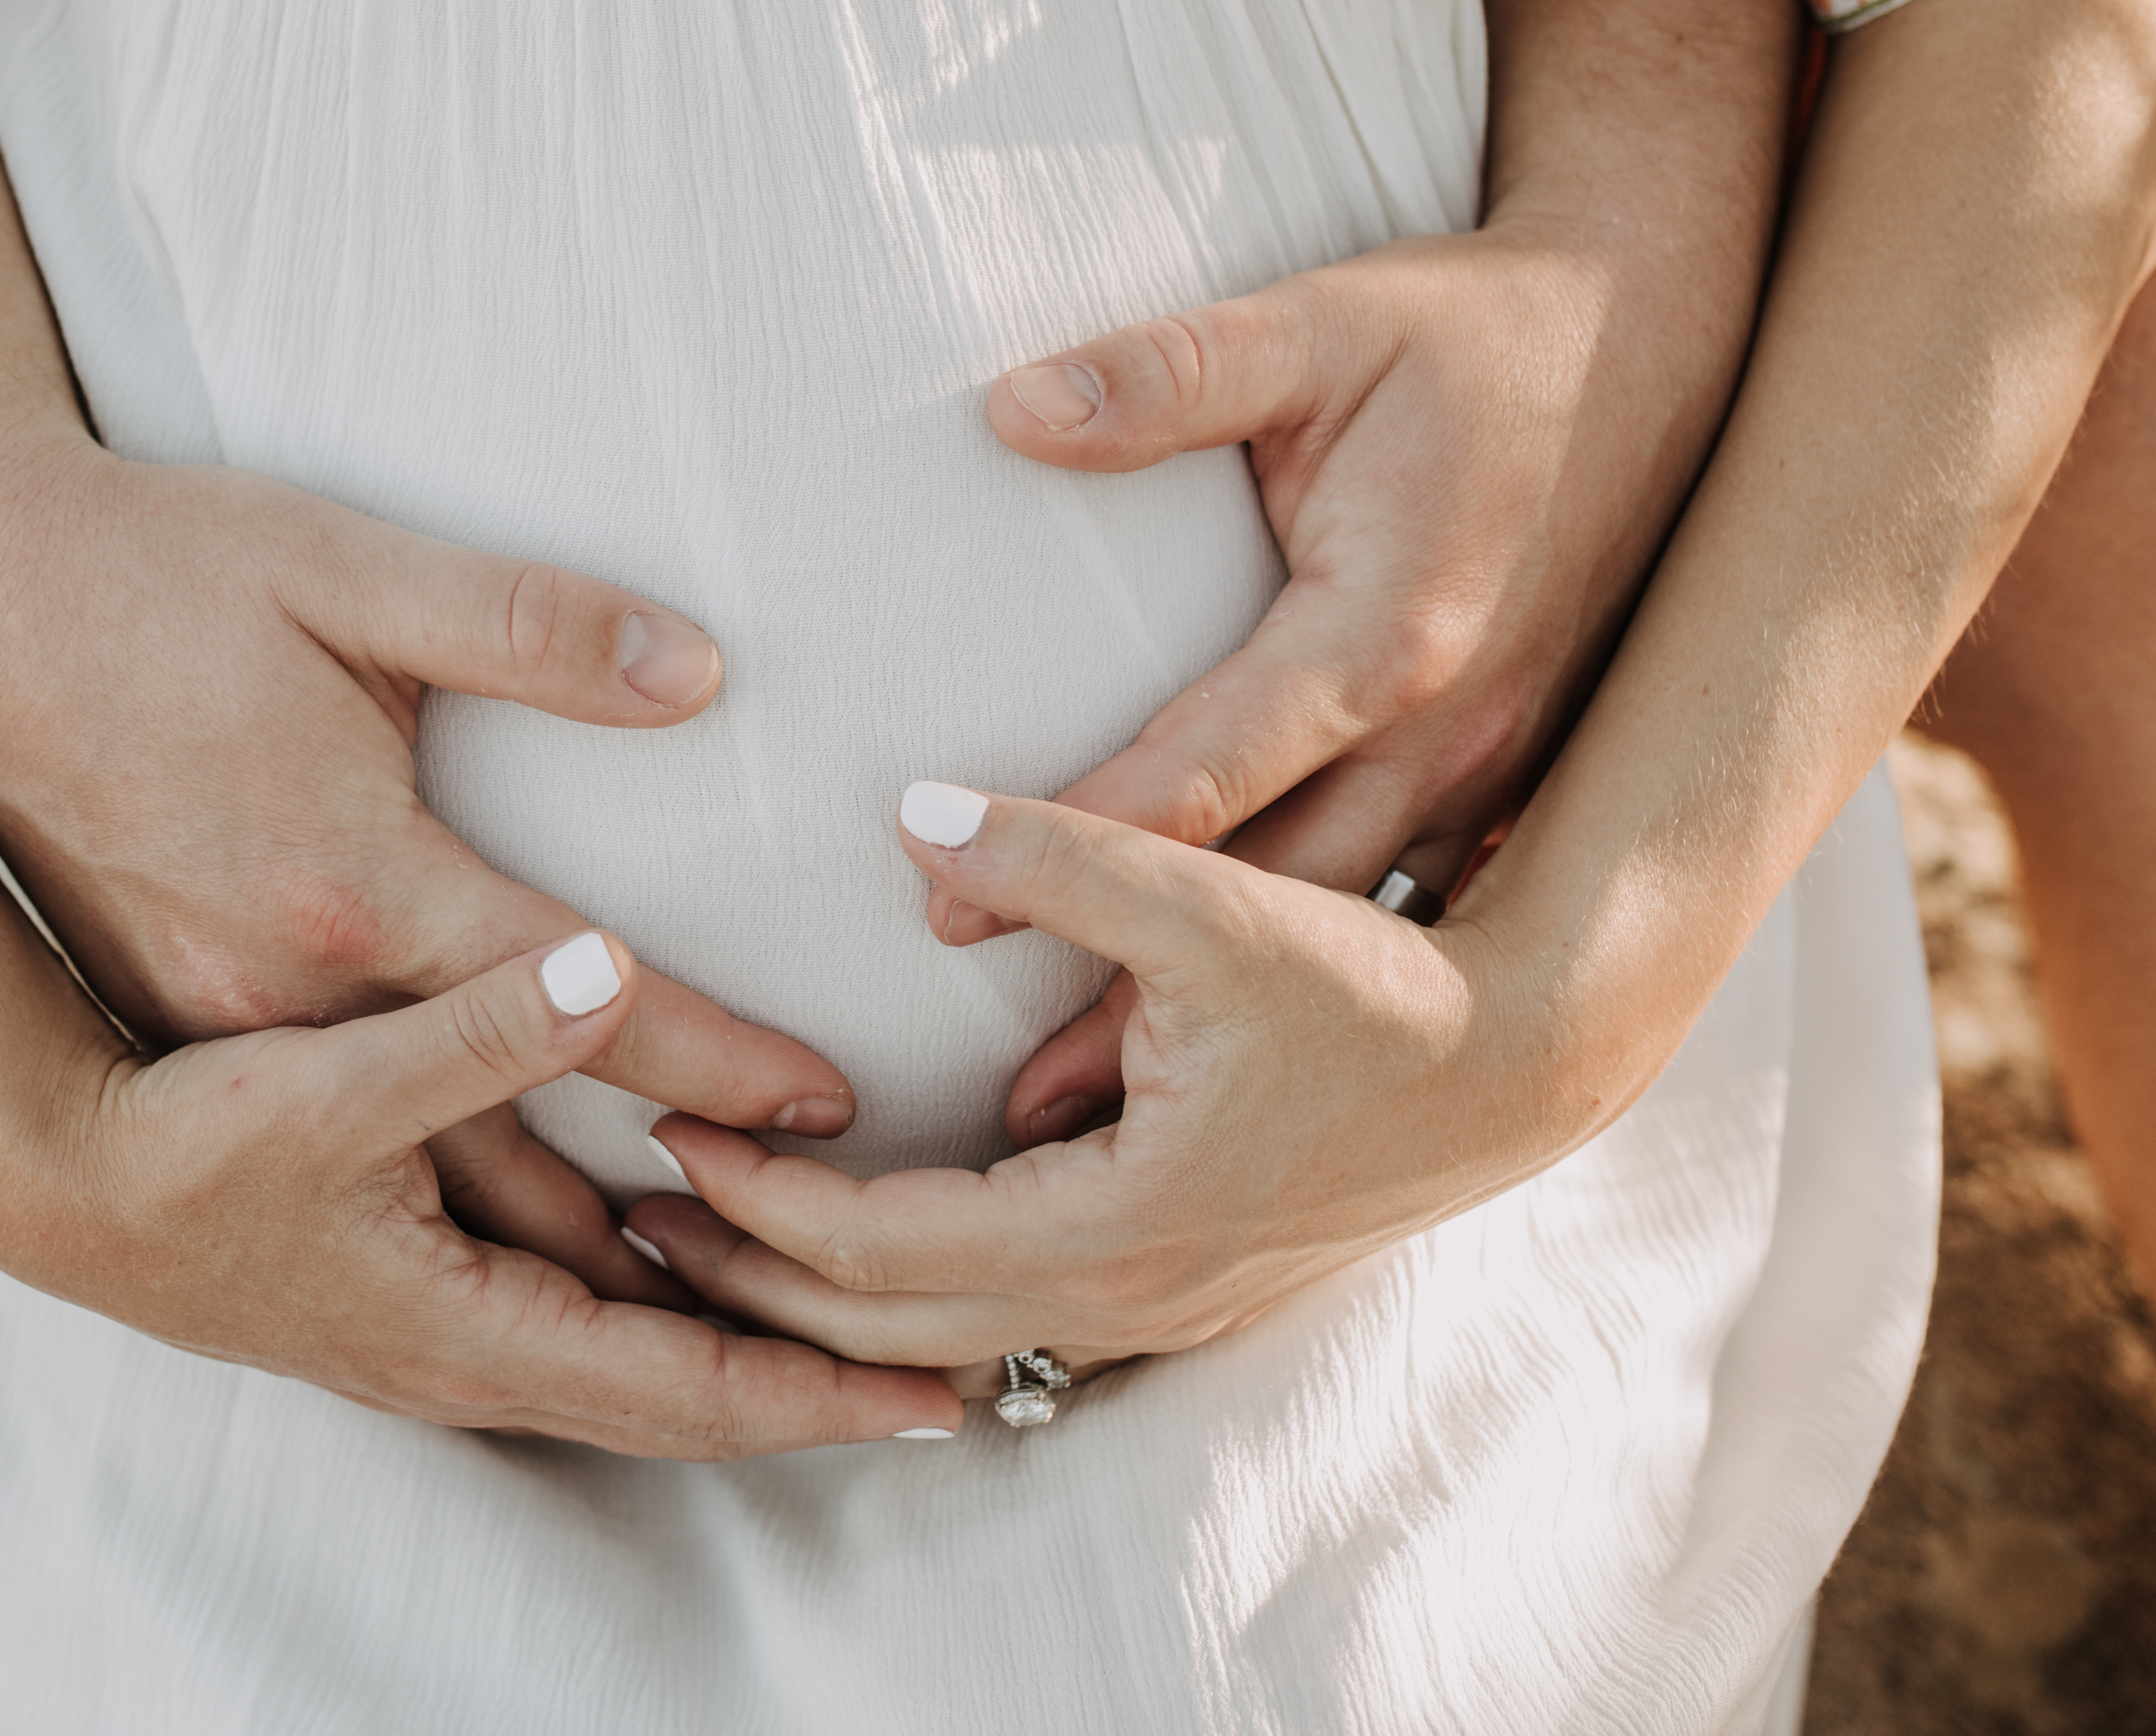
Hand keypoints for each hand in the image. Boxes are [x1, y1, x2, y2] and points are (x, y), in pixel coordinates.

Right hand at [0, 431, 857, 1300]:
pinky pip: (352, 1183)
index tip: (831, 1113)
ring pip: (425, 1216)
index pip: (585, 1011)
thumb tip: (694, 669)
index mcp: (345, 883)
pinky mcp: (184, 1032)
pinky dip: (459, 1246)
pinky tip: (538, 1272)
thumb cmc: (148, 570)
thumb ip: (528, 625)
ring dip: (570, 1291)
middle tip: (798, 1297)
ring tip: (711, 1337)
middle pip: (511, 1185)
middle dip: (667, 1272)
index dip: (721, 1067)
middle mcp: (282, 997)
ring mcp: (221, 1031)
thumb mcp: (342, 569)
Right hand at [0, 929, 964, 1454]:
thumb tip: (607, 978)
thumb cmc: (170, 1142)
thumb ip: (469, 1034)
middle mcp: (465, 1352)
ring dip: (739, 1344)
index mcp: (462, 1322)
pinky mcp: (415, 1284)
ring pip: (628, 1356)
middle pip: (676, 1395)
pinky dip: (658, 1298)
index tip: (929, 1388)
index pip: (680, 1385)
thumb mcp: (319, 1080)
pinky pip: (574, 1312)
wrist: (49, 1178)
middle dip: (808, 1386)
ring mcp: (439, 1330)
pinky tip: (702, 1245)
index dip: (810, 1389)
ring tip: (857, 1313)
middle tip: (943, 1367)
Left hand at [623, 786, 1608, 1369]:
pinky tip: (869, 1232)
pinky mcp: (1183, 1289)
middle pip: (883, 1331)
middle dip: (751, 1281)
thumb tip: (912, 815)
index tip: (659, 1140)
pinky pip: (1007, 1319)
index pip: (875, 1250)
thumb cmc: (1378, 982)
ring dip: (826, 1294)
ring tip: (718, 1232)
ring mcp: (1158, 1312)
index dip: (755, 1203)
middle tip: (631, 1219)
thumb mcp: (1214, 902)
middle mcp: (1124, 1299)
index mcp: (1111, 1227)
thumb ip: (1061, 855)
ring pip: (944, 1340)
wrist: (1524, 1060)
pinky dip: (914, 1292)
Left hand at [961, 220, 1747, 1142]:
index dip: (1061, 851)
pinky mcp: (1508, 781)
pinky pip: (1394, 912)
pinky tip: (1236, 1065)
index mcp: (1383, 636)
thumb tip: (1013, 408)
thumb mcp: (1325, 319)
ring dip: (1224, 1031)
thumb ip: (1171, 369)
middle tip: (1003, 1114)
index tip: (939, 916)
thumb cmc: (1474, 330)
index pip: (1196, 777)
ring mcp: (1490, 772)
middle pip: (1264, 907)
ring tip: (1086, 1130)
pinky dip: (1314, 995)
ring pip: (1333, 933)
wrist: (1669, 339)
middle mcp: (1444, 734)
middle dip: (1132, 1009)